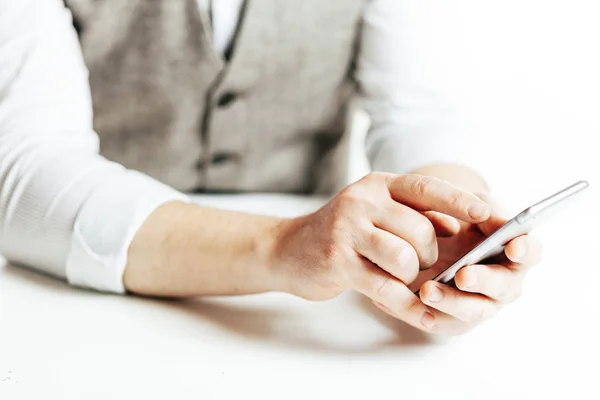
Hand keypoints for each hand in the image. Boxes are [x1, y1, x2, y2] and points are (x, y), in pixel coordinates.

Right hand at [271, 172, 490, 330]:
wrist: (288, 248)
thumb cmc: (341, 233)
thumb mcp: (375, 213)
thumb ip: (412, 214)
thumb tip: (455, 225)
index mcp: (376, 186)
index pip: (424, 187)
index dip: (457, 200)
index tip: (487, 212)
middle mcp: (361, 202)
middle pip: (420, 230)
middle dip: (430, 255)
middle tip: (419, 263)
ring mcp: (347, 230)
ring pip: (404, 258)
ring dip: (411, 275)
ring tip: (399, 275)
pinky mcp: (338, 261)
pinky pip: (385, 286)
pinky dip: (407, 304)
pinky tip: (418, 311)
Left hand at [403, 193, 542, 334]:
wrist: (430, 239)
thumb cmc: (460, 220)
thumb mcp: (470, 206)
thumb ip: (483, 209)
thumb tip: (490, 216)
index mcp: (515, 252)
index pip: (529, 252)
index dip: (525, 250)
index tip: (514, 246)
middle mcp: (504, 282)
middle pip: (502, 287)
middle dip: (483, 281)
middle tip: (463, 275)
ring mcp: (482, 304)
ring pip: (473, 310)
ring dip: (452, 302)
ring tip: (427, 290)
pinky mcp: (456, 319)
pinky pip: (445, 323)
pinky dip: (431, 318)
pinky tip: (417, 312)